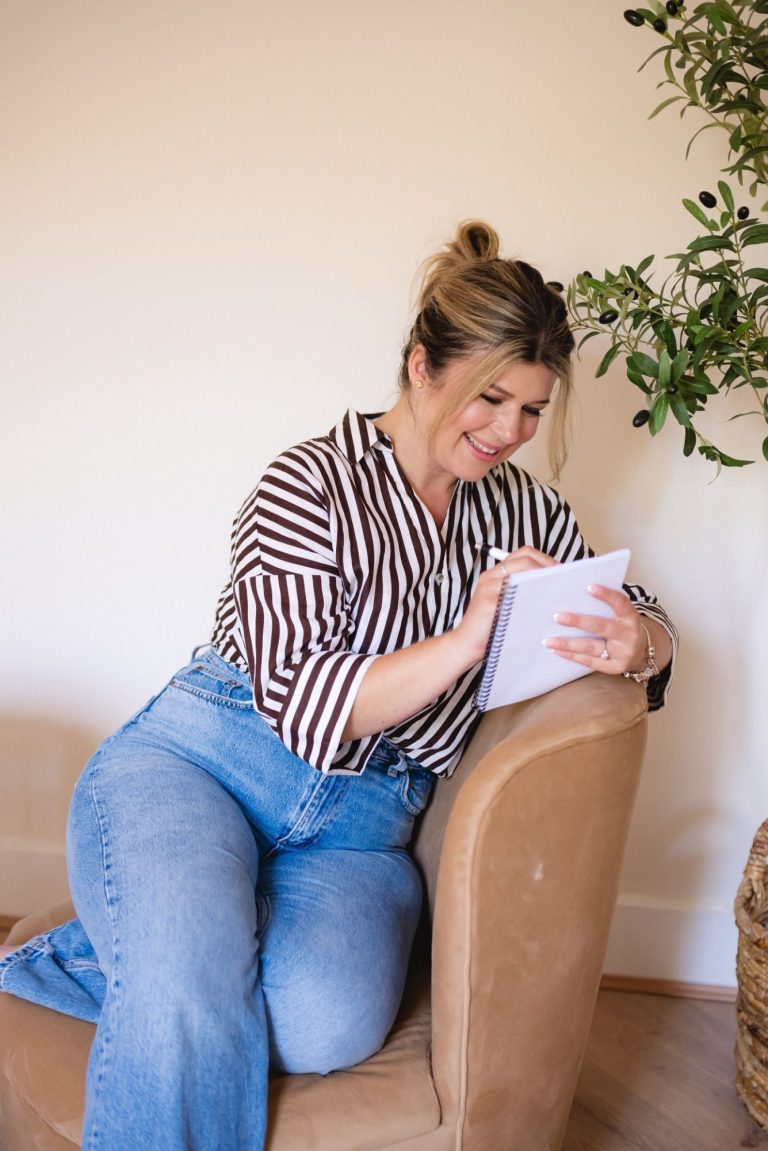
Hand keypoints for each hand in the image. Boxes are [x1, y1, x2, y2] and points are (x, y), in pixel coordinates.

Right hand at [456, 547, 558, 663]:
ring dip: (543, 579)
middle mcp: (490, 577)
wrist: (465, 644)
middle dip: (547, 565)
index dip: (544, 558)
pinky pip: (516, 593)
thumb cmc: (489, 626)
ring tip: (557, 591)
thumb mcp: (503, 602)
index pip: (523, 553)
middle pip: (524, 558)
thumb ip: (519, 590)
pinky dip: (533, 596)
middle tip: (562, 579)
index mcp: (494, 574)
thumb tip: (550, 583)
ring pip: (522, 573)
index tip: (559, 570)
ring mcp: (489, 588)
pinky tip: (543, 606)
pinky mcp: (490, 602)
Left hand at [542, 584, 647, 675]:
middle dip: (578, 622)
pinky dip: (572, 656)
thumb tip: (570, 593)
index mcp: (630, 616)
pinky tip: (557, 651)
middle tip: (557, 617)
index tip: (589, 587)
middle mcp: (628, 634)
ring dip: (567, 643)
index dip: (606, 595)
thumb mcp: (619, 613)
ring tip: (548, 640)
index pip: (620, 603)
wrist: (639, 650)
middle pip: (601, 627)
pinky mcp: (615, 667)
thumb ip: (602, 605)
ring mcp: (623, 652)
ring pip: (591, 647)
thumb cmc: (621, 626)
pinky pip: (590, 662)